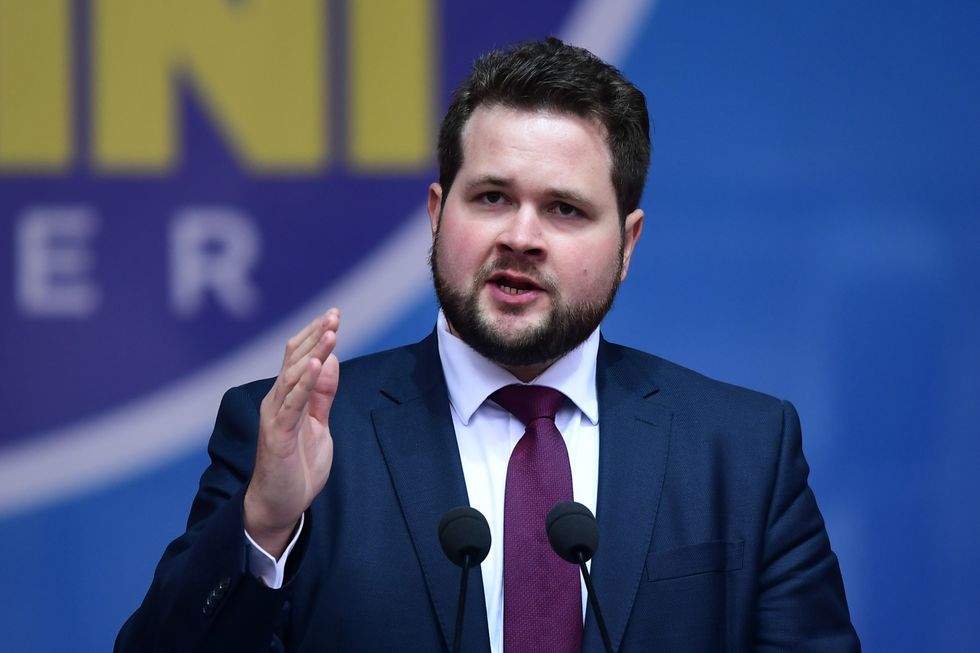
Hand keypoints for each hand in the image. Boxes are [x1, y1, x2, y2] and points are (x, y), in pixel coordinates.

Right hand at [244, 308, 339, 557]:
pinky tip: (316, 364)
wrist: (280, 505)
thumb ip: (322, 394)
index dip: (315, 335)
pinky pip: (292, 403)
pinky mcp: (278, 435)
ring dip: (314, 351)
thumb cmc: (298, 466)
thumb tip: (329, 360)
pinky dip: (305, 382)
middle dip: (316, 335)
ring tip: (332, 332)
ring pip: (295, 375)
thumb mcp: (318, 424)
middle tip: (335, 313)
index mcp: (287, 397)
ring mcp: (276, 416)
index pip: (299, 357)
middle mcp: (277, 400)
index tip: (333, 315)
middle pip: (295, 359)